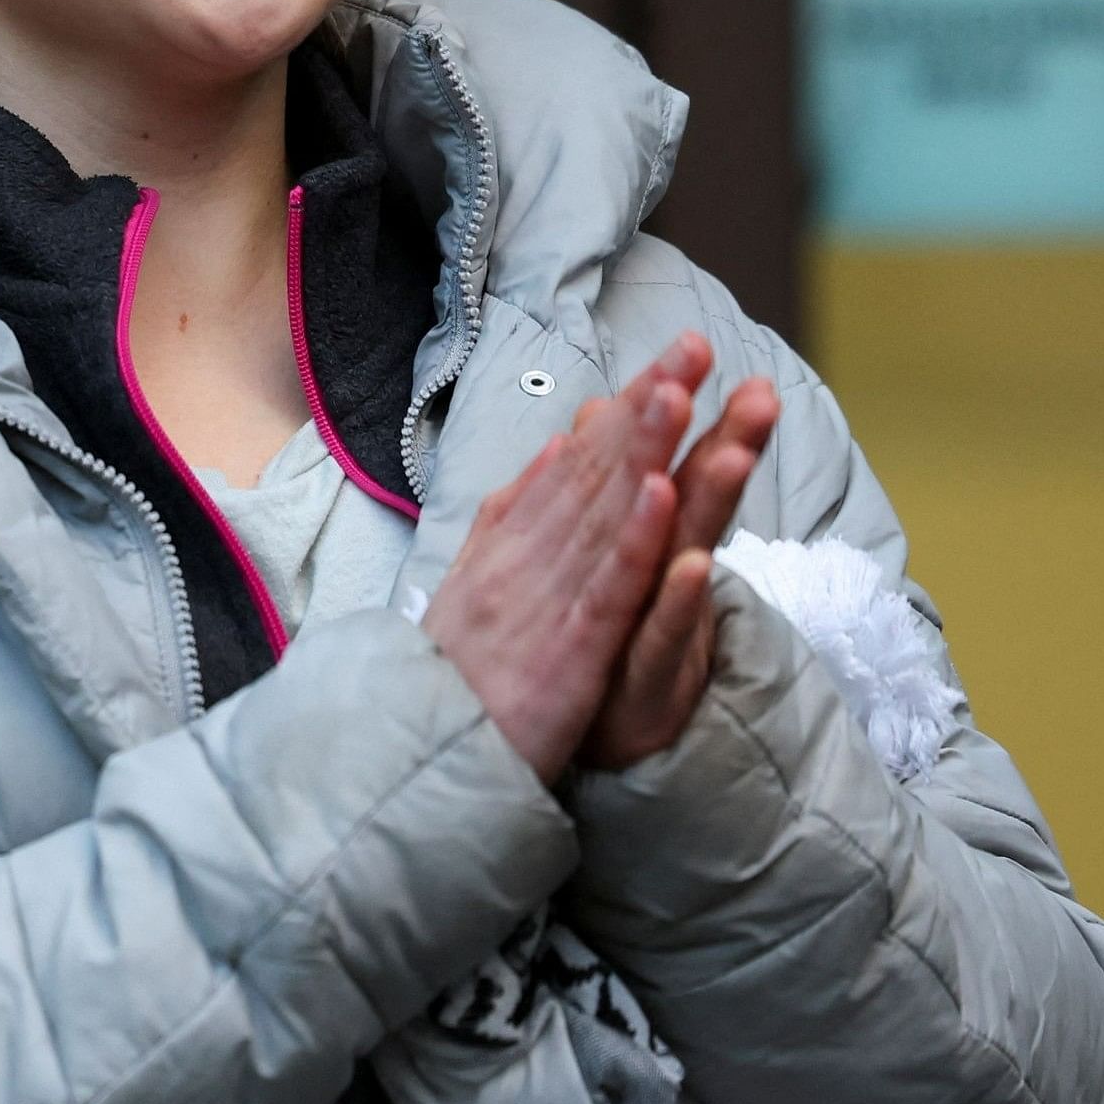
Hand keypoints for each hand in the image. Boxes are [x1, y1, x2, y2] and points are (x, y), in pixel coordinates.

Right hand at [421, 338, 703, 779]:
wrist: (410, 758)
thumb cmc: (450, 680)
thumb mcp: (475, 586)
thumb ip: (513, 518)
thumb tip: (548, 453)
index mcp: (512, 545)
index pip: (578, 465)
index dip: (629, 409)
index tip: (674, 359)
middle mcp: (528, 559)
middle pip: (597, 472)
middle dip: (648, 405)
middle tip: (694, 344)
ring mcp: (548, 601)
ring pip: (605, 515)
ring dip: (643, 448)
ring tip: (682, 389)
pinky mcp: (567, 652)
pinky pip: (606, 590)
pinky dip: (634, 541)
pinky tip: (663, 495)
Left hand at [577, 367, 782, 770]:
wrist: (592, 745)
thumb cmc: (601, 642)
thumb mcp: (602, 558)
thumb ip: (604, 487)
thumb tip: (599, 410)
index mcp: (645, 543)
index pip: (666, 463)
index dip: (681, 409)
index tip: (698, 346)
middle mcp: (662, 578)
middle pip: (699, 501)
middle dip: (729, 442)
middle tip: (762, 390)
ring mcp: (660, 627)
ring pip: (692, 556)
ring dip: (714, 502)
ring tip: (737, 451)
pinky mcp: (649, 680)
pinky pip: (665, 637)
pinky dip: (677, 601)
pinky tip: (690, 563)